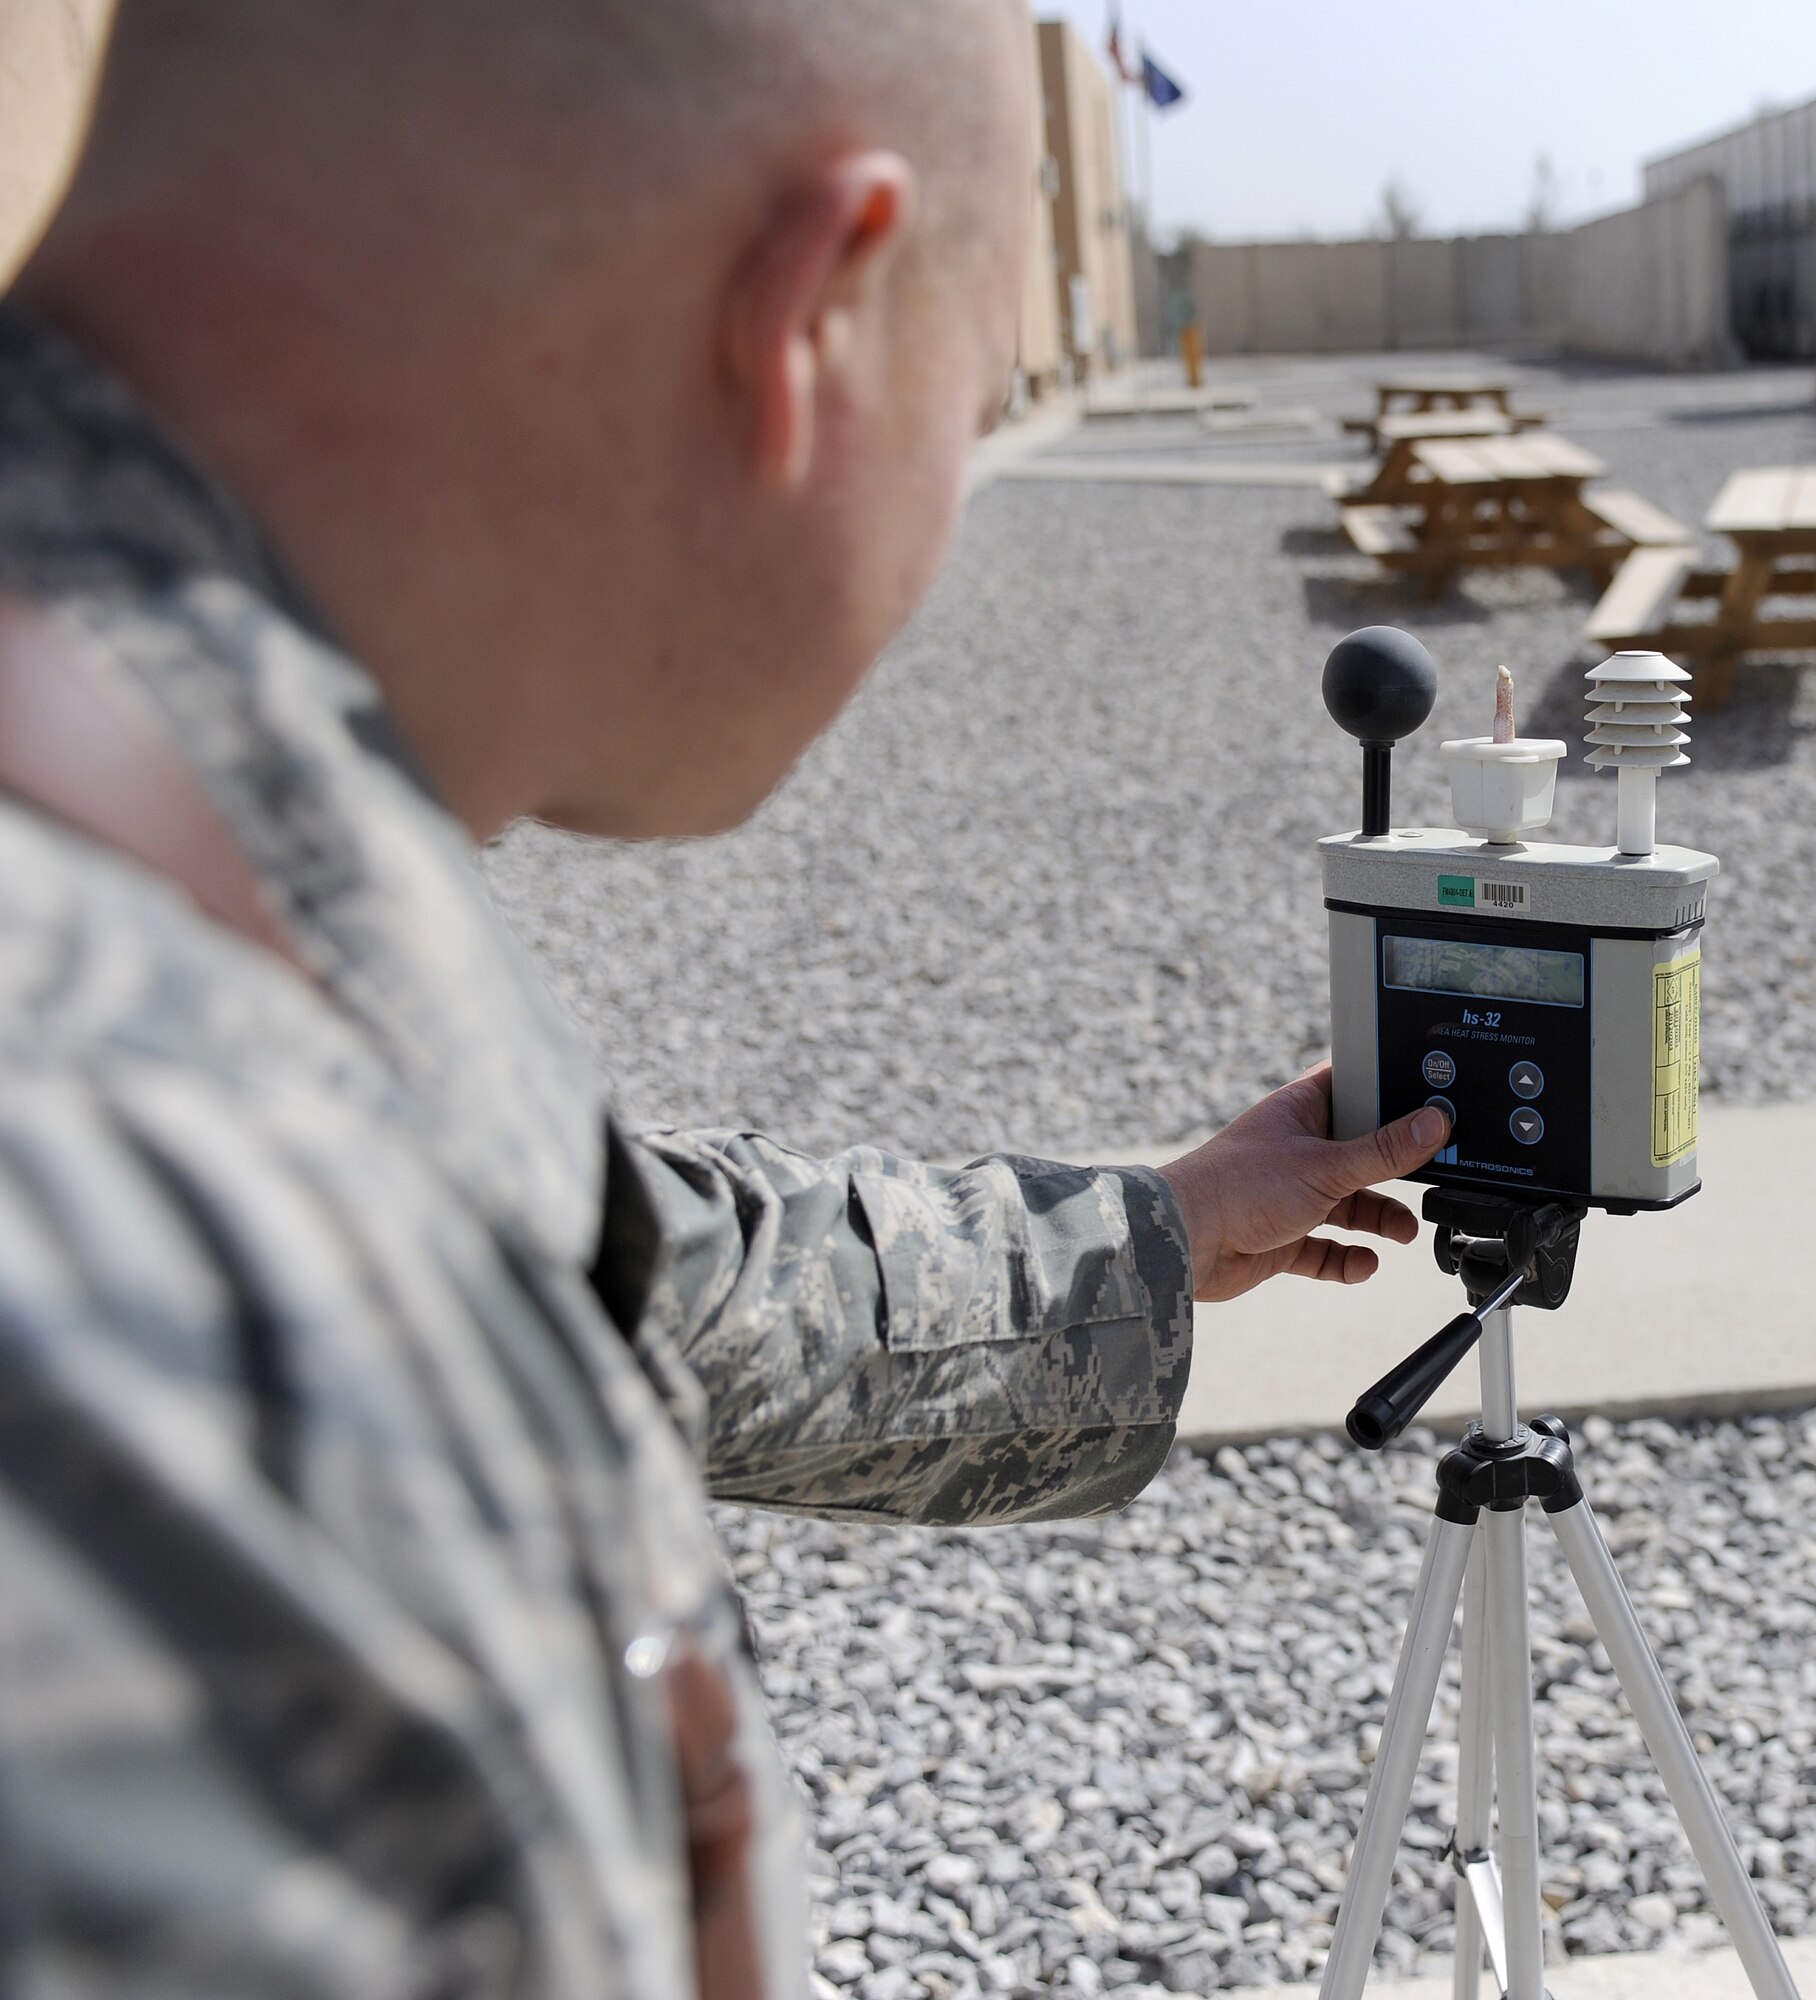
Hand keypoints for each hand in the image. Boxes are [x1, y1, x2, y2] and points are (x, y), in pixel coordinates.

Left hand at [1155, 1063, 1448, 1302]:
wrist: (1182, 1242)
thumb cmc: (1239, 1185)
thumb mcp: (1325, 1165)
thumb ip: (1384, 1150)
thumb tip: (1437, 1122)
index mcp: (1302, 1111)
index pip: (1354, 1087)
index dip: (1390, 1091)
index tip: (1433, 1101)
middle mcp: (1297, 1149)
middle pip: (1361, 1152)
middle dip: (1395, 1170)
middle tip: (1432, 1178)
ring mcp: (1289, 1195)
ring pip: (1348, 1204)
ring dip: (1379, 1218)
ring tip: (1406, 1232)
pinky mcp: (1281, 1238)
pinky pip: (1326, 1249)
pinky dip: (1347, 1259)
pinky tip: (1366, 1263)